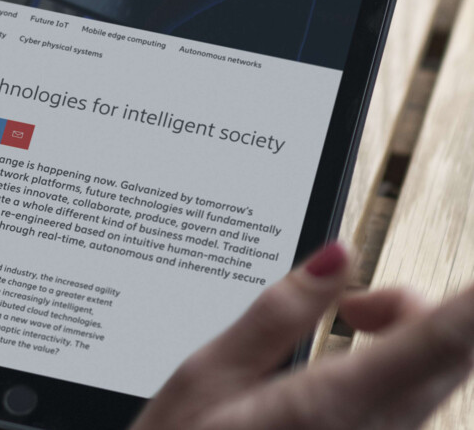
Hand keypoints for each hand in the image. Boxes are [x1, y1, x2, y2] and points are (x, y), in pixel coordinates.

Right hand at [133, 242, 473, 429]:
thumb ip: (280, 311)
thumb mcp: (210, 374)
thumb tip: (334, 256)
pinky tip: (339, 369)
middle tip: (353, 299)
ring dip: (408, 336)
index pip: (442, 341)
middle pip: (454, 353)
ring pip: (436, 377)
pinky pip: (412, 402)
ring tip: (343, 325)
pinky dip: (393, 368)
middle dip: (419, 304)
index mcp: (336, 403)